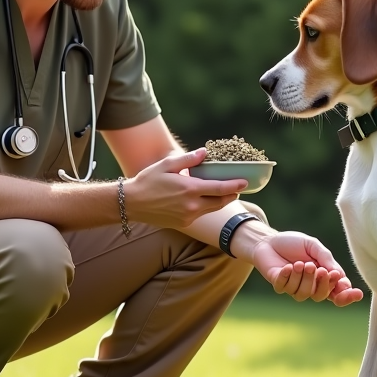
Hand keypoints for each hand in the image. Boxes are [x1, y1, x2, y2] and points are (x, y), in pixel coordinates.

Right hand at [124, 148, 245, 228]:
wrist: (132, 203)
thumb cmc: (148, 181)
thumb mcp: (167, 165)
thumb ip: (188, 159)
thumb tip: (205, 153)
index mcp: (190, 189)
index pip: (220, 188)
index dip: (235, 185)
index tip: (245, 182)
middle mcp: (192, 205)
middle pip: (220, 202)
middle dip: (232, 195)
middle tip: (238, 187)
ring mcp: (188, 217)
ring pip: (212, 210)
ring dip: (220, 202)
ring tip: (224, 193)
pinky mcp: (183, 224)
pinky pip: (200, 215)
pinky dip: (206, 207)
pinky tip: (204, 200)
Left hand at [252, 231, 363, 305]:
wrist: (268, 240)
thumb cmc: (293, 243)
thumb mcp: (313, 246)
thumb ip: (326, 259)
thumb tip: (340, 275)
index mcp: (322, 277)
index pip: (337, 293)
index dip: (347, 296)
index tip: (357, 293)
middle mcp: (310, 285)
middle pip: (321, 296)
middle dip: (323, 284)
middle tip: (321, 269)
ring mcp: (294, 287)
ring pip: (304, 294)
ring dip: (304, 278)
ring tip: (300, 263)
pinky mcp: (279, 285)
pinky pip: (286, 288)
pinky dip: (288, 276)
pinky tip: (287, 266)